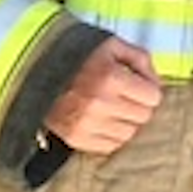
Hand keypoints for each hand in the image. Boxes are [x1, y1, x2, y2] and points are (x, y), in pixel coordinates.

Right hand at [44, 35, 161, 155]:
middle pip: (144, 116)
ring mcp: (87, 124)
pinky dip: (112, 135)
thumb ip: (140, 58)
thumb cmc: (79, 57)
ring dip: (127, 121)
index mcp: (111, 77)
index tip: (141, 85)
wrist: (36, 72)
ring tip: (115, 108)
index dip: (150, 89)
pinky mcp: (76, 138)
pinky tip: (105, 121)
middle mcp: (100, 104)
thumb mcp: (112, 45)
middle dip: (140, 105)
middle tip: (128, 97)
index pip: (153, 97)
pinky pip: (110, 146)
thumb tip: (156, 81)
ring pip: (129, 134)